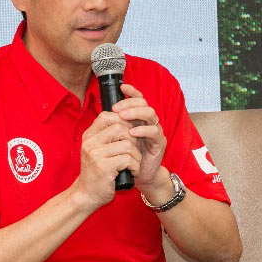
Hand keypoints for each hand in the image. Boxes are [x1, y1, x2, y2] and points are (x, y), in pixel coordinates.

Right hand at [74, 111, 142, 209]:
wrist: (87, 195)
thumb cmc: (96, 173)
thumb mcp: (96, 150)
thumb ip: (106, 136)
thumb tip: (127, 120)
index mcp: (88, 136)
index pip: (106, 116)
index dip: (122, 121)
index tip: (129, 133)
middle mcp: (90, 143)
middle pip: (120, 128)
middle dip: (133, 139)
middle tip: (133, 151)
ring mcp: (96, 154)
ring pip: (128, 145)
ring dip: (136, 156)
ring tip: (133, 164)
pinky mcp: (104, 167)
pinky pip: (129, 159)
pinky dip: (135, 166)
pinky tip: (132, 172)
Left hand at [112, 84, 171, 200]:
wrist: (138, 175)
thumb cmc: (126, 156)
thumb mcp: (117, 138)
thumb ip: (114, 126)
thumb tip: (102, 113)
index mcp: (138, 118)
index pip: (138, 99)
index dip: (131, 92)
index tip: (122, 87)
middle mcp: (148, 122)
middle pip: (144, 103)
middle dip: (130, 103)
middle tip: (116, 108)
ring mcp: (155, 131)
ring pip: (151, 114)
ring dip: (136, 113)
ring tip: (123, 117)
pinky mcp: (159, 142)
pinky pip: (154, 131)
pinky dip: (143, 130)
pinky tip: (132, 132)